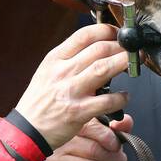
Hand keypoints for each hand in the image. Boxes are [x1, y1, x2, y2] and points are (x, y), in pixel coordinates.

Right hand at [15, 24, 130, 150]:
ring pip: (103, 69)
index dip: (106, 30)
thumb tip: (95, 46)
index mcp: (54, 59)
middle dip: (120, 46)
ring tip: (133, 64)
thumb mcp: (47, 71)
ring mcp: (70, 91)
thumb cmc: (40, 100)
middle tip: (131, 50)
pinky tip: (124, 96)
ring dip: (123, 63)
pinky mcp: (79, 112)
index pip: (83, 35)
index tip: (117, 33)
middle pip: (98, 49)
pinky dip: (121, 98)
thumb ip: (68, 58)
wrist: (28, 129)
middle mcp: (62, 72)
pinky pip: (107, 101)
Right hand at [44, 115, 131, 160]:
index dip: (110, 138)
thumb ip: (115, 130)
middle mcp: (58, 143)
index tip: (116, 147)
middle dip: (114, 159)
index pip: (92, 127)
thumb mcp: (102, 140)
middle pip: (94, 150)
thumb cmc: (87, 156)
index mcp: (70, 128)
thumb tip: (126, 122)